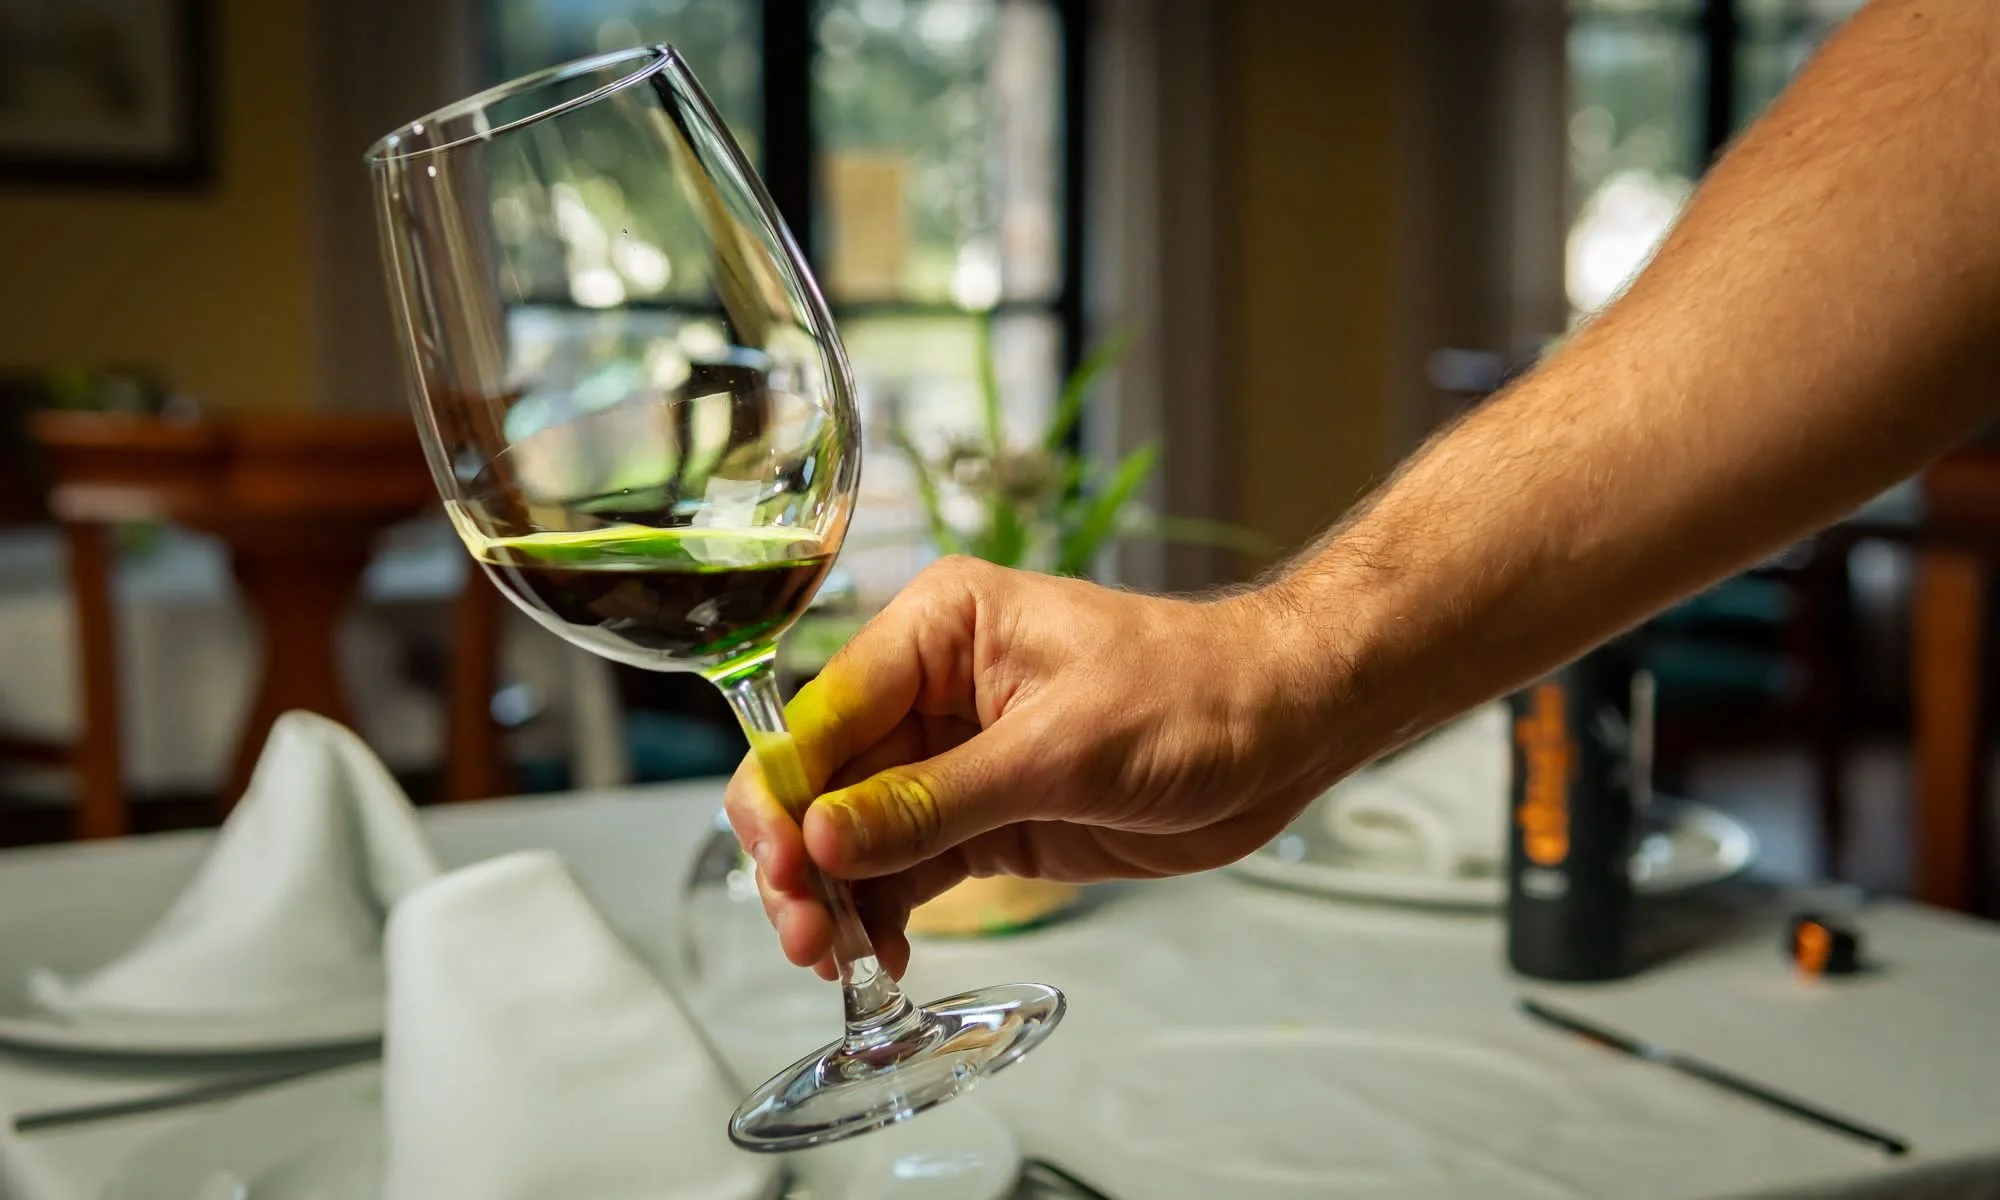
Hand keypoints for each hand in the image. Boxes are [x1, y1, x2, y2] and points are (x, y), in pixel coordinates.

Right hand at [725, 556, 1345, 978]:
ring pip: (856, 833)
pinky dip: (887, 911)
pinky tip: (881, 956)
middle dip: (803, 859)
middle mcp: (930, 686)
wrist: (1285, 726)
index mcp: (938, 629)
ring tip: (837, 963)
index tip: (784, 869)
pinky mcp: (987, 814)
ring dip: (839, 898)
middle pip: (824, 780)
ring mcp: (954, 755)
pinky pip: (910, 866)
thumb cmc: (1195, 696)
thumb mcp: (1064, 749)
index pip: (825, 714)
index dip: (786, 795)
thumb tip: (824, 839)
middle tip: (806, 936)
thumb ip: (937, 800)